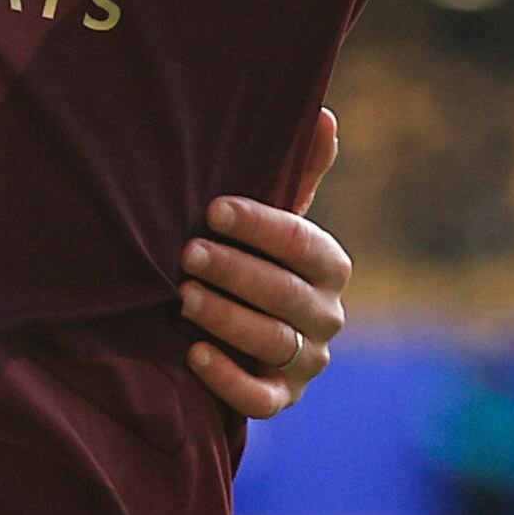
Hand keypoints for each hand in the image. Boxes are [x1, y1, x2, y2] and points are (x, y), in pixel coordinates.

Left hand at [182, 108, 349, 420]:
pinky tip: (193, 355)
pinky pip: (260, 399)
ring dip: (227, 318)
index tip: (213, 208)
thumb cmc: (253, 258)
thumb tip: (322, 114)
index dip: (260, 226)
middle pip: (286, 294)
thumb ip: (298, 173)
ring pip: (272, 341)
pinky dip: (228, 378)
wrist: (237, 332)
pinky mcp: (280, 400)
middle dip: (236, 271)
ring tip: (182, 297)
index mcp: (330, 267)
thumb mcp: (274, 219)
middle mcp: (327, 316)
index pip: (303, 244)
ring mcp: (306, 363)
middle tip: (187, 252)